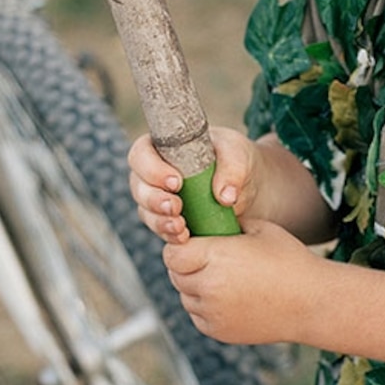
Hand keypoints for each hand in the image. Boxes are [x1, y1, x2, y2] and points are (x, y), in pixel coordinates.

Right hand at [125, 125, 262, 241]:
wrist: (246, 184)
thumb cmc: (234, 158)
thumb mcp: (238, 154)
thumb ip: (233, 169)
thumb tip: (225, 196)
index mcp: (162, 147)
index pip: (141, 154)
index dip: (151, 169)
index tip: (176, 182)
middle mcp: (153, 173)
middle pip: (139, 187)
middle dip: (154, 200)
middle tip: (176, 206)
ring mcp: (157, 199)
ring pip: (146, 211)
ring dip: (160, 221)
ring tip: (180, 227)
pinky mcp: (167, 220)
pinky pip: (161, 229)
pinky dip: (170, 235)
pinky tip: (183, 237)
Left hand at [158, 218, 322, 345]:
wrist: (313, 302)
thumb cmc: (289, 261)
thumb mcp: (257, 229)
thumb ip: (223, 226)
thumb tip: (202, 222)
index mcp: (216, 257)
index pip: (173, 253)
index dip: (181, 247)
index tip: (194, 244)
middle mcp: (209, 287)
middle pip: (176, 274)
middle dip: (188, 266)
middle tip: (210, 261)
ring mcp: (212, 313)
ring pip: (185, 296)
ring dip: (196, 287)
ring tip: (224, 279)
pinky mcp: (218, 331)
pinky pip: (197, 315)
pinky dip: (206, 307)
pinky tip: (231, 298)